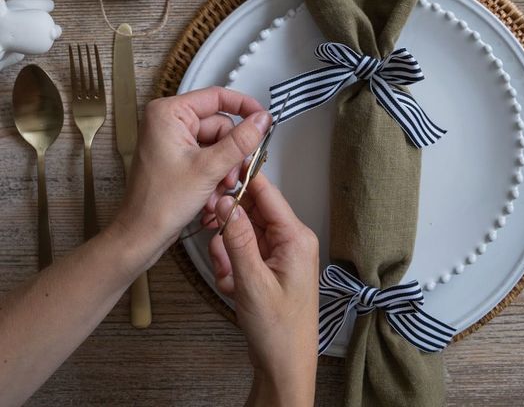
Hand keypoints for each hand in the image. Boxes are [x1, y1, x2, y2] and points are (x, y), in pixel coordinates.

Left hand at [112, 87, 271, 268]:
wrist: (142, 235)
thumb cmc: (159, 203)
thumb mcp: (210, 168)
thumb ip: (240, 141)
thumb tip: (261, 120)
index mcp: (168, 113)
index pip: (216, 97)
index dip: (244, 106)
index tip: (263, 117)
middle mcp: (168, 122)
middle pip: (220, 125)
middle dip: (230, 153)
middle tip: (231, 174)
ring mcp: (172, 139)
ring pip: (217, 144)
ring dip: (224, 167)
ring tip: (219, 188)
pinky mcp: (177, 156)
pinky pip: (208, 156)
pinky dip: (215, 174)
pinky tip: (210, 193)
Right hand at [208, 174, 318, 406]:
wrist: (284, 365)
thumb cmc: (278, 329)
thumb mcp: (252, 281)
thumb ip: (237, 238)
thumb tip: (225, 201)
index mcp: (296, 237)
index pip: (268, 193)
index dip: (243, 180)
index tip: (219, 175)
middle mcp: (291, 240)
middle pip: (252, 212)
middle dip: (229, 224)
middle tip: (211, 231)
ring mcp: (280, 254)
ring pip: (243, 233)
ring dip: (228, 250)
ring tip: (228, 276)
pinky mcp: (269, 266)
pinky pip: (243, 251)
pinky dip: (231, 265)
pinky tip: (232, 286)